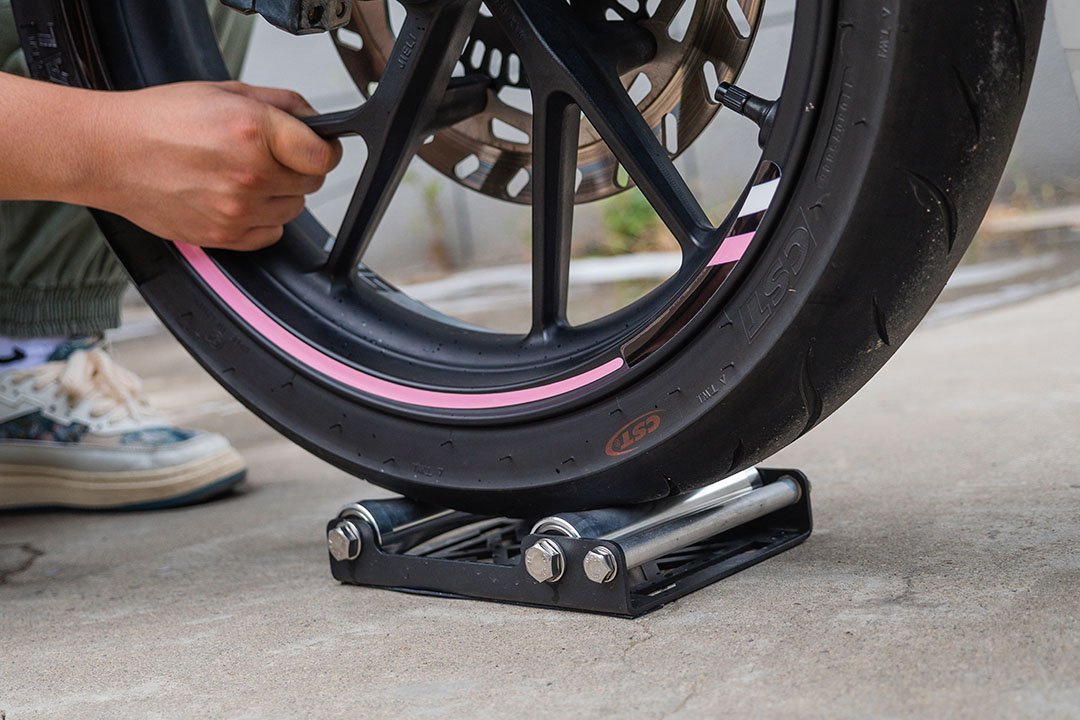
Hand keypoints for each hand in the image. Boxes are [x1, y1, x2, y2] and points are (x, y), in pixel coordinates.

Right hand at [89, 81, 341, 249]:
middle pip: (310, 183)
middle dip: (297, 169)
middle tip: (268, 157)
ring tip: (244, 177)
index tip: (318, 148)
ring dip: (279, 195)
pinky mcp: (223, 236)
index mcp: (254, 132)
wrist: (108, 153)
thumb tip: (313, 118)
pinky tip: (237, 200)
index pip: (323, 156)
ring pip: (292, 210)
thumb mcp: (224, 91)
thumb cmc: (157, 120)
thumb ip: (279, 103)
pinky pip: (269, 235)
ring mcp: (237, 210)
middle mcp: (250, 175)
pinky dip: (262, 221)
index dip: (324, 149)